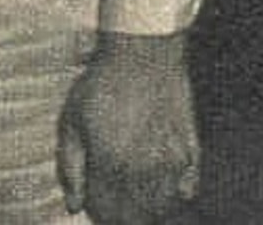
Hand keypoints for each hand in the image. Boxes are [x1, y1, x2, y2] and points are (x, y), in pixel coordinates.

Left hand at [57, 31, 198, 222]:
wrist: (142, 55)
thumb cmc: (100, 86)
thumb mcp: (72, 120)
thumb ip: (71, 167)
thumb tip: (74, 207)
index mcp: (112, 165)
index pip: (107, 214)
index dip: (97, 212)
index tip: (91, 202)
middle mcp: (145, 172)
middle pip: (136, 218)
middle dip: (121, 214)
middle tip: (110, 196)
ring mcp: (172, 165)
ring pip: (162, 209)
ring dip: (146, 207)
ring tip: (130, 186)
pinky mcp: (191, 154)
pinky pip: (186, 191)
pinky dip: (173, 193)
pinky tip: (157, 176)